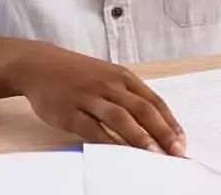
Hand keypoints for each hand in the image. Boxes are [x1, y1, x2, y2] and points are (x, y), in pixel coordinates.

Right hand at [13, 43, 185, 155]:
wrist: (39, 65)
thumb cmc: (78, 74)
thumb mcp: (107, 76)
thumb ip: (128, 96)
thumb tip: (157, 125)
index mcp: (121, 76)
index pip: (153, 100)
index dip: (170, 122)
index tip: (182, 142)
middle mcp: (108, 85)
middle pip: (141, 109)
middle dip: (162, 132)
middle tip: (177, 153)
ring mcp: (88, 97)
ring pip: (119, 117)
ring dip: (139, 137)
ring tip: (154, 155)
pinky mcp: (69, 111)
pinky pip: (92, 128)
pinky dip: (108, 141)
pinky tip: (119, 153)